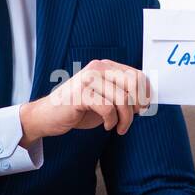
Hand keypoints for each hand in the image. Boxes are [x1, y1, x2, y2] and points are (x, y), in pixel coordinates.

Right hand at [19, 59, 150, 145]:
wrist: (48, 116)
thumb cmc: (79, 108)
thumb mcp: (105, 98)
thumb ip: (122, 94)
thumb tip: (146, 100)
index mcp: (105, 66)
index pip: (137, 74)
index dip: (145, 94)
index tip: (141, 109)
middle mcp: (97, 68)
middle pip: (133, 83)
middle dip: (137, 106)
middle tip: (131, 119)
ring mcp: (88, 79)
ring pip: (122, 98)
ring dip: (125, 119)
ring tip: (119, 127)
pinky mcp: (81, 94)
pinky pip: (108, 108)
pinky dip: (111, 121)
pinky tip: (106, 125)